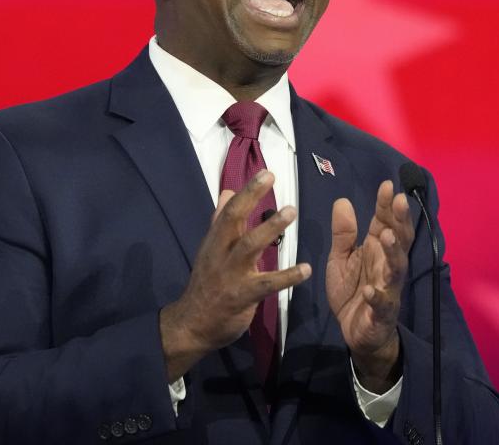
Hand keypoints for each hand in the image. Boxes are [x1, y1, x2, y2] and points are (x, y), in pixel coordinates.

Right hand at [159, 170, 311, 381]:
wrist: (193, 325)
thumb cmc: (207, 285)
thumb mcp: (210, 251)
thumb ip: (220, 223)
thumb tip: (228, 192)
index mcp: (215, 242)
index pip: (229, 210)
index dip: (246, 190)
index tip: (266, 172)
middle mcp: (220, 253)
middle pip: (232, 220)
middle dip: (250, 197)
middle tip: (271, 178)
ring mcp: (231, 274)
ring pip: (249, 246)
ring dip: (270, 228)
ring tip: (291, 212)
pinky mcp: (242, 296)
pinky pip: (267, 285)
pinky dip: (287, 277)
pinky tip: (306, 270)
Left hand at [326, 180, 413, 391]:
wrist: (357, 332)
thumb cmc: (352, 290)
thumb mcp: (340, 259)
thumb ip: (343, 234)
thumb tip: (342, 201)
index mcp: (377, 250)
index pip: (386, 222)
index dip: (387, 205)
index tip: (388, 185)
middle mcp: (387, 265)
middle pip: (399, 239)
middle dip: (400, 220)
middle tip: (400, 200)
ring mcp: (388, 288)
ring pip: (396, 268)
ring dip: (394, 252)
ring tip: (388, 236)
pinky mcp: (381, 312)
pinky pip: (381, 303)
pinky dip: (376, 296)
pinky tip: (368, 289)